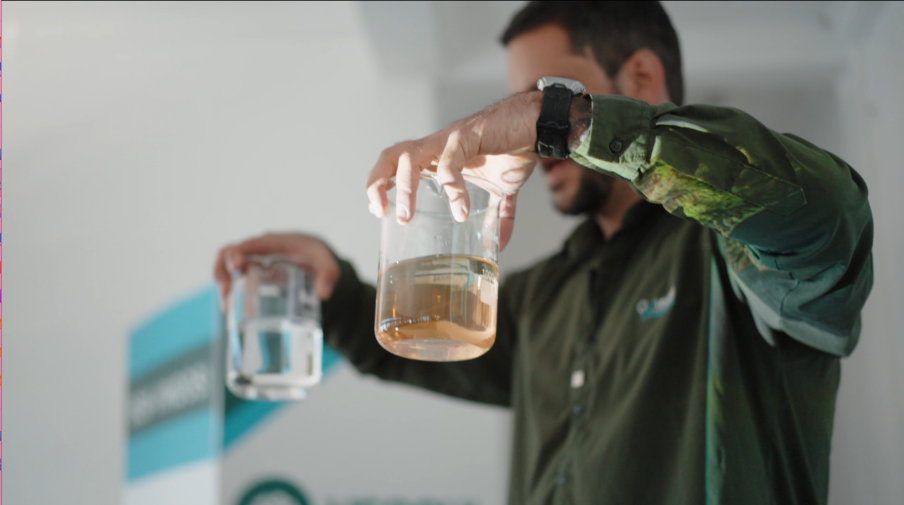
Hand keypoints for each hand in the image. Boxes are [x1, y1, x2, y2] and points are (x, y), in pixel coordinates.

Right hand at [213, 233, 339, 308]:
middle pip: (229, 253)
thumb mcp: (326, 262)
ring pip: (226, 265)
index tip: (234, 268)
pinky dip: (227, 290)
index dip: (237, 254)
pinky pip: (232, 276)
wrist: (313, 258)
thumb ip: (329, 274)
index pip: (249, 244)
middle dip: (222, 270)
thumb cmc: (316, 256)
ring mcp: (251, 260)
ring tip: (226, 306)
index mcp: (272, 243)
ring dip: (221, 283)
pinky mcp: (250, 271)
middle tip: (225, 293)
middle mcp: (257, 249)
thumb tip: (323, 293)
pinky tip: (229, 308)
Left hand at [365, 91, 542, 250]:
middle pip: (392, 156)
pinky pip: (449, 161)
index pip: (396, 165)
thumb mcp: (503, 191)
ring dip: (403, 188)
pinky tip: (459, 208)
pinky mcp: (468, 136)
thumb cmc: (515, 149)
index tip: (379, 211)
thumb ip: (498, 216)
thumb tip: (500, 245)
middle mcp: (437, 146)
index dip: (380, 184)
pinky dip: (450, 186)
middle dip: (378, 184)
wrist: (539, 125)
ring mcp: (450, 140)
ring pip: (410, 157)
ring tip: (407, 215)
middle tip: (381, 213)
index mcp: (437, 157)